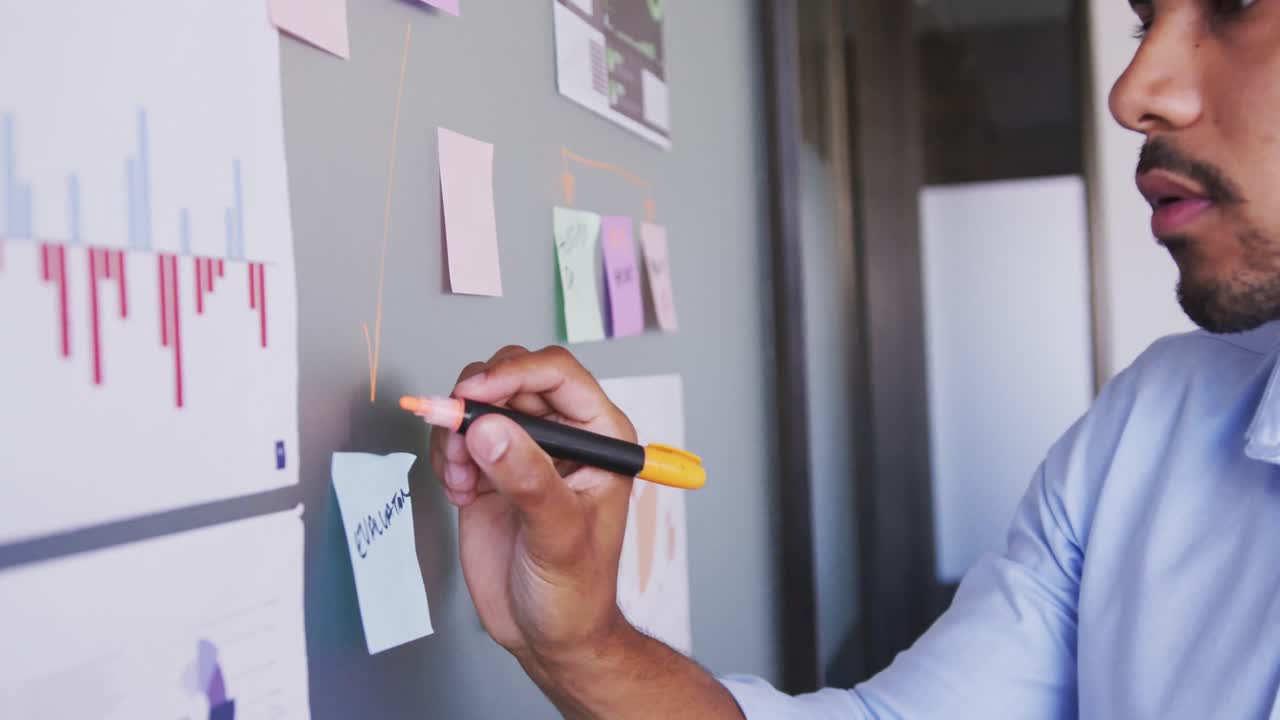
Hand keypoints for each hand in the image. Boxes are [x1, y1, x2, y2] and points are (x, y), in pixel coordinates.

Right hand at [429, 345, 637, 675]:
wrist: (546, 633)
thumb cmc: (577, 590)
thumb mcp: (559, 535)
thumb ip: (528, 480)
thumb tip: (491, 429)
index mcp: (600, 435)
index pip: (558, 374)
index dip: (514, 373)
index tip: (476, 393)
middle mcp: (562, 434)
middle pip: (512, 376)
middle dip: (477, 400)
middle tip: (456, 433)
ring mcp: (523, 450)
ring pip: (479, 402)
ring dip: (457, 431)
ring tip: (462, 478)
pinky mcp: (490, 470)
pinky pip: (457, 436)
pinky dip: (446, 455)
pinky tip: (459, 491)